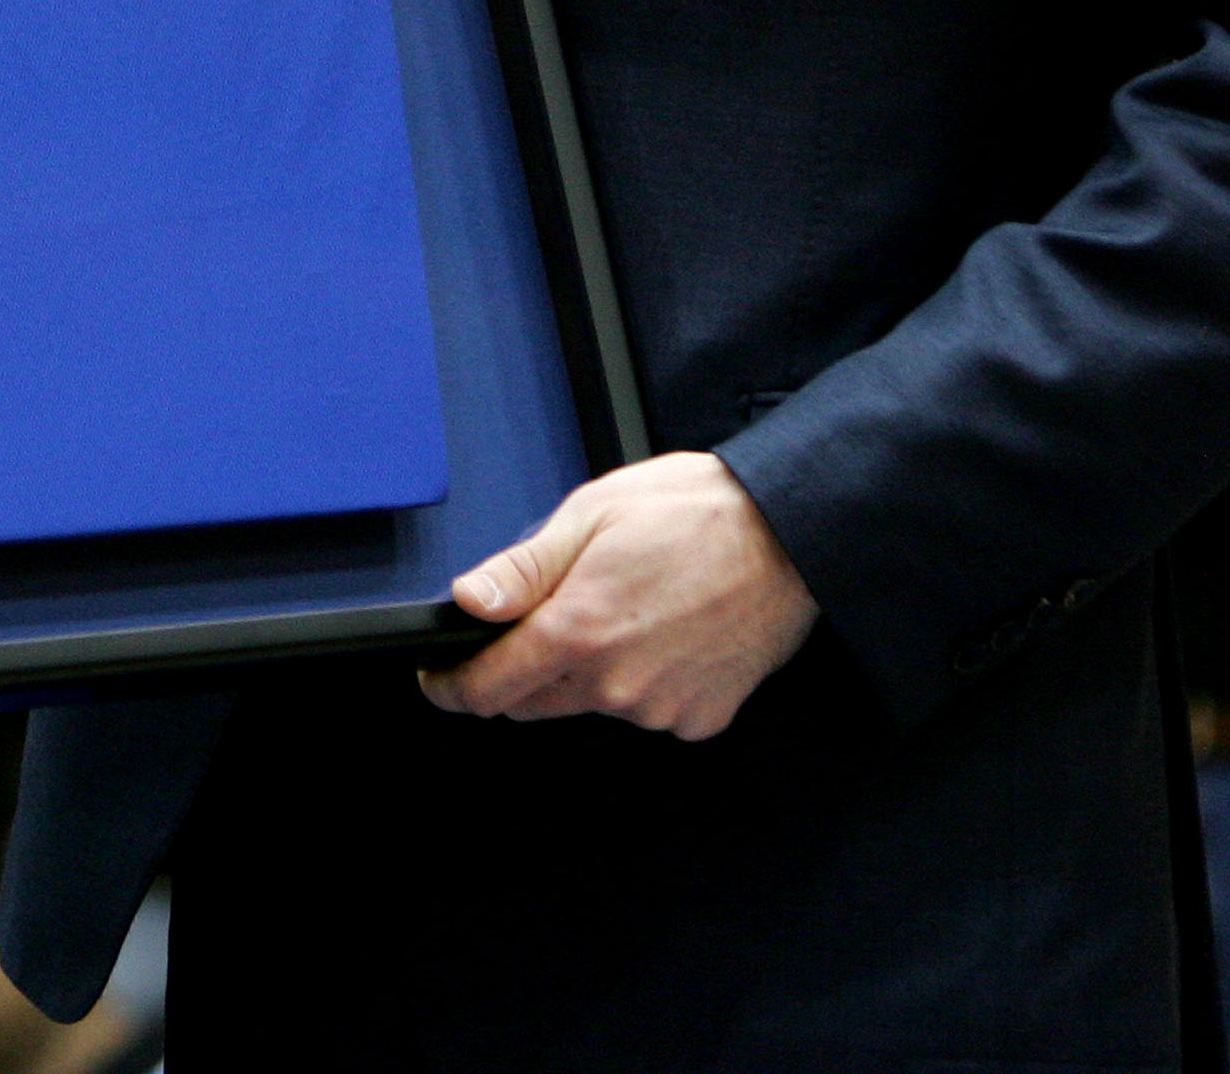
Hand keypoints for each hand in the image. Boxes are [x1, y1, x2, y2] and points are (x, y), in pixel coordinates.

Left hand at [420, 451, 816, 742]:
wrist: (789, 534)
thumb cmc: (695, 511)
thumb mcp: (591, 514)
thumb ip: (524, 568)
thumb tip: (469, 600)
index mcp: (578, 631)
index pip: (489, 689)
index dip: (453, 687)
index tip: (440, 679)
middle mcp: (614, 685)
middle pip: (535, 702)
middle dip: (524, 668)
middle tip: (553, 612)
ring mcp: (659, 710)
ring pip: (592, 705)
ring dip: (589, 671)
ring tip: (630, 605)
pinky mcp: (699, 719)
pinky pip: (648, 710)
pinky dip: (643, 680)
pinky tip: (667, 631)